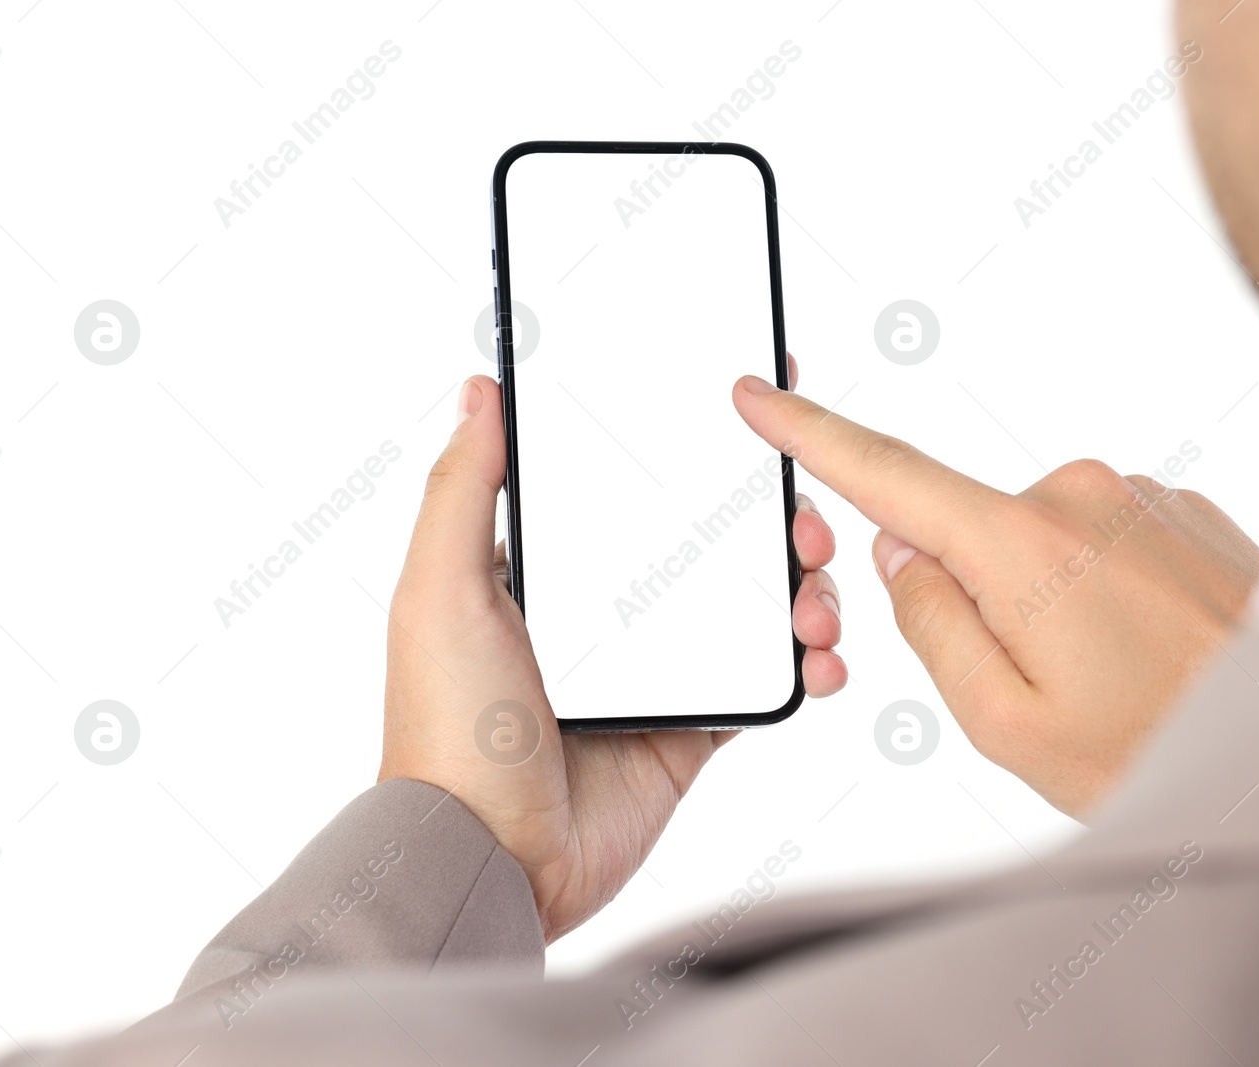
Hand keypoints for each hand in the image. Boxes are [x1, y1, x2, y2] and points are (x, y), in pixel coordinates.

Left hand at [379, 359, 845, 941]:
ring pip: (750, 601)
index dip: (689, 444)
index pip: (632, 484)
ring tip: (814, 596)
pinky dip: (806, 663)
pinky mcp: (692, 727)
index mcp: (548, 569)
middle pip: (709, 537)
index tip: (748, 409)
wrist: (492, 862)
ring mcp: (655, 670)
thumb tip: (481, 392)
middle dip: (768, 515)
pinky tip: (819, 655)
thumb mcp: (439, 591)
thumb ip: (463, 489)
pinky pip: (764, 681)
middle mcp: (607, 611)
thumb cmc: (448, 729)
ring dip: (799, 585)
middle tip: (801, 514)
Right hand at [732, 376, 1258, 815]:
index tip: (759, 393)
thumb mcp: (1007, 724)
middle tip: (1048, 689)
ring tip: (1120, 683)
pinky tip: (1154, 656)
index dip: (809, 433)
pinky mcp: (1186, 508)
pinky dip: (1104, 595)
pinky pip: (1101, 545)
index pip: (886, 473)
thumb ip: (931, 624)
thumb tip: (903, 551)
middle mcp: (1081, 493)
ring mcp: (1142, 495)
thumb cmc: (1166, 751)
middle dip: (979, 602)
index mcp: (1021, 545)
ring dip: (1051, 605)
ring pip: (1039, 546)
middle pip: (970, 535)